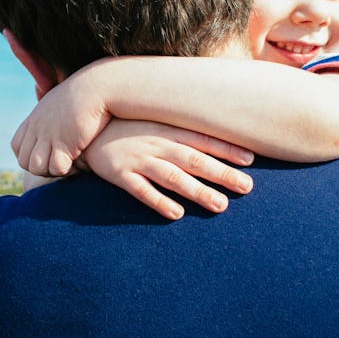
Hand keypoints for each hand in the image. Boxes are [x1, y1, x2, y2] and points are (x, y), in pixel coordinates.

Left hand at [11, 68, 110, 176]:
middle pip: (24, 162)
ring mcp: (49, 136)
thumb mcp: (60, 98)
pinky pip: (56, 167)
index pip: (17, 147)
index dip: (30, 156)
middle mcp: (37, 128)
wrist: (97, 88)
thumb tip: (48, 100)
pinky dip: (66, 171)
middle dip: (40, 168)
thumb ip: (50, 107)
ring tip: (68, 166)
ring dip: (51, 171)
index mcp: (34, 119)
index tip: (47, 155)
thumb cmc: (83, 93)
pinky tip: (78, 165)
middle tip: (59, 164)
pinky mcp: (65, 144)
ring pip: (36, 168)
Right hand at [84, 119, 253, 219]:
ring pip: (172, 177)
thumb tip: (214, 140)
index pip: (203, 139)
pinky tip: (176, 214)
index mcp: (167, 130)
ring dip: (197, 191)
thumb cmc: (129, 129)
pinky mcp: (120, 174)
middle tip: (247, 187)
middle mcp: (156, 144)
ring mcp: (138, 159)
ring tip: (220, 205)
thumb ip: (181, 131)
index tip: (251, 160)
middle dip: (221, 173)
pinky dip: (158, 201)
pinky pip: (141, 190)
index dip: (226, 149)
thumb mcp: (155, 123)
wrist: (87, 130)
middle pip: (193, 160)